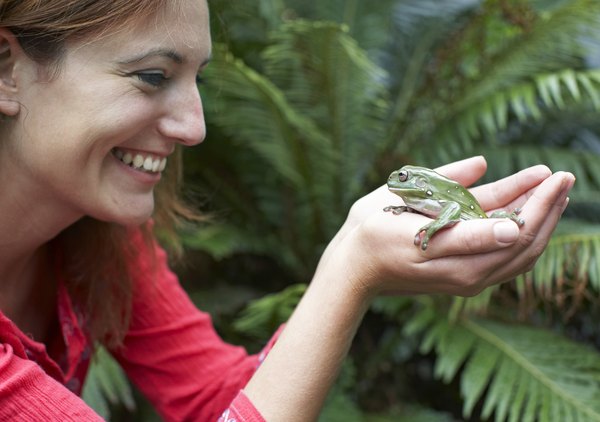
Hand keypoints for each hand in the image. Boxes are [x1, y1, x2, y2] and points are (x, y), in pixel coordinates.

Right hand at [319, 156, 573, 297]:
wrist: (352, 267)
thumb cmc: (375, 238)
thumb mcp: (412, 224)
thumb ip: (463, 226)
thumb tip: (512, 225)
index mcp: (462, 260)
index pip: (518, 231)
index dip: (540, 202)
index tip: (555, 175)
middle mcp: (472, 273)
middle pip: (527, 241)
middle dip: (548, 207)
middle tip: (565, 176)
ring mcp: (469, 275)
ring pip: (520, 250)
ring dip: (540, 218)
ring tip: (554, 189)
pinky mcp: (463, 274)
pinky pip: (506, 256)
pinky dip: (523, 231)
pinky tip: (526, 208)